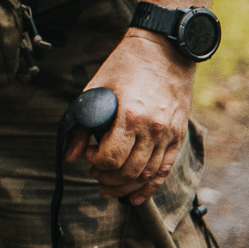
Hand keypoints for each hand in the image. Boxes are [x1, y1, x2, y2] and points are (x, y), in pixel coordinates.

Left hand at [66, 31, 194, 204]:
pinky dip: (150, 186)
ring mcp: (169, 135)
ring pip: (147, 175)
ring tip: (109, 188)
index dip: (96, 162)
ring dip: (126, 187)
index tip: (89, 156)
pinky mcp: (178, 137)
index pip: (111, 157)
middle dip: (108, 180)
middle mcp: (153, 129)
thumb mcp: (96, 89)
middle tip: (95, 176)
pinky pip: (165, 170)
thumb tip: (70, 156)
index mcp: (130, 115)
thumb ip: (82, 124)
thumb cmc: (126, 66)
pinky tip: (137, 196)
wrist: (165, 51)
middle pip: (129, 171)